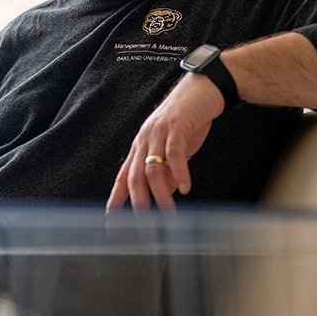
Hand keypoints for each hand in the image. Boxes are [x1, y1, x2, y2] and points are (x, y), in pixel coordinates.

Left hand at [106, 73, 223, 211]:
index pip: (124, 175)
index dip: (117, 196)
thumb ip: (169, 169)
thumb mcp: (176, 149)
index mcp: (141, 145)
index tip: (111, 217)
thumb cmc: (190, 119)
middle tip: (145, 227)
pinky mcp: (176, 125)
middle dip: (139, 205)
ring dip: (162, 195)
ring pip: (153, 169)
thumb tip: (167, 192)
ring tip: (170, 213)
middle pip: (135, 177)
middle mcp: (145, 139)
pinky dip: (180, 173)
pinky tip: (186, 188)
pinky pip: (174, 153)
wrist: (204, 88)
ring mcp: (159, 132)